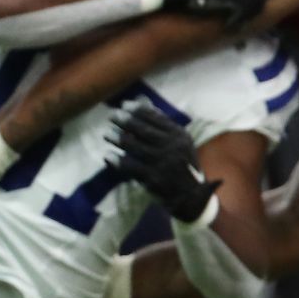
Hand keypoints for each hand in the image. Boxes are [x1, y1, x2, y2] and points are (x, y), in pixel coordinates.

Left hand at [107, 102, 217, 222]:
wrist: (192, 195)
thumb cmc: (182, 164)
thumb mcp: (180, 142)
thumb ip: (162, 124)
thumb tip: (143, 102)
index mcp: (179, 136)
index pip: (156, 118)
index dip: (138, 110)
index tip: (124, 105)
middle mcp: (172, 147)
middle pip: (144, 130)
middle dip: (126, 121)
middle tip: (112, 116)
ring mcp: (163, 163)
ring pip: (135, 147)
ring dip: (118, 139)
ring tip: (107, 134)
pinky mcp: (153, 178)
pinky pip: (131, 167)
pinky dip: (118, 161)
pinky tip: (108, 156)